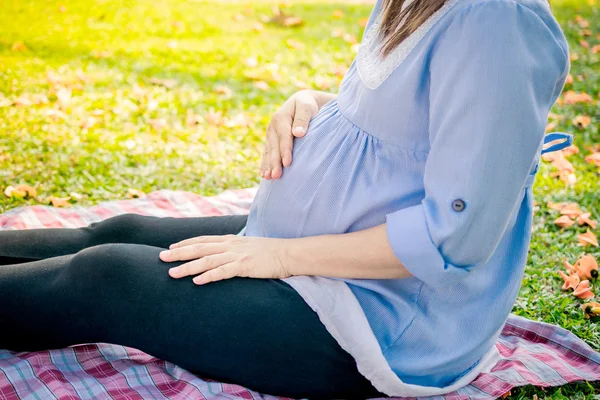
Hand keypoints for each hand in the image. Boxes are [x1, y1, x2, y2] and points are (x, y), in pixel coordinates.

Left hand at [159, 234, 291, 284]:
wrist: (290, 253)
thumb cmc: (271, 253)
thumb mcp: (250, 247)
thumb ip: (236, 249)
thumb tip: (226, 255)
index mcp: (231, 240)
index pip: (203, 239)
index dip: (186, 243)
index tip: (171, 246)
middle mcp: (231, 246)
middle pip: (199, 248)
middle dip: (179, 253)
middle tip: (161, 257)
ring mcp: (237, 255)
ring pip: (207, 260)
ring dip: (188, 267)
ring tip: (172, 273)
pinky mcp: (245, 267)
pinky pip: (223, 272)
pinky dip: (208, 276)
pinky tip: (196, 281)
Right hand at [261, 90, 335, 179]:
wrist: (302, 102)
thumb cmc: (308, 105)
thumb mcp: (307, 107)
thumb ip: (303, 118)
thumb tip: (298, 133)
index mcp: (281, 117)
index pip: (284, 136)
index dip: (285, 150)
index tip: (287, 163)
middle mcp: (273, 126)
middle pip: (274, 146)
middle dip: (275, 162)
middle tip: (276, 176)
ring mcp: (271, 134)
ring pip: (269, 151)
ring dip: (268, 165)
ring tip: (269, 178)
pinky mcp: (271, 140)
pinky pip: (267, 153)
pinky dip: (265, 163)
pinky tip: (264, 174)